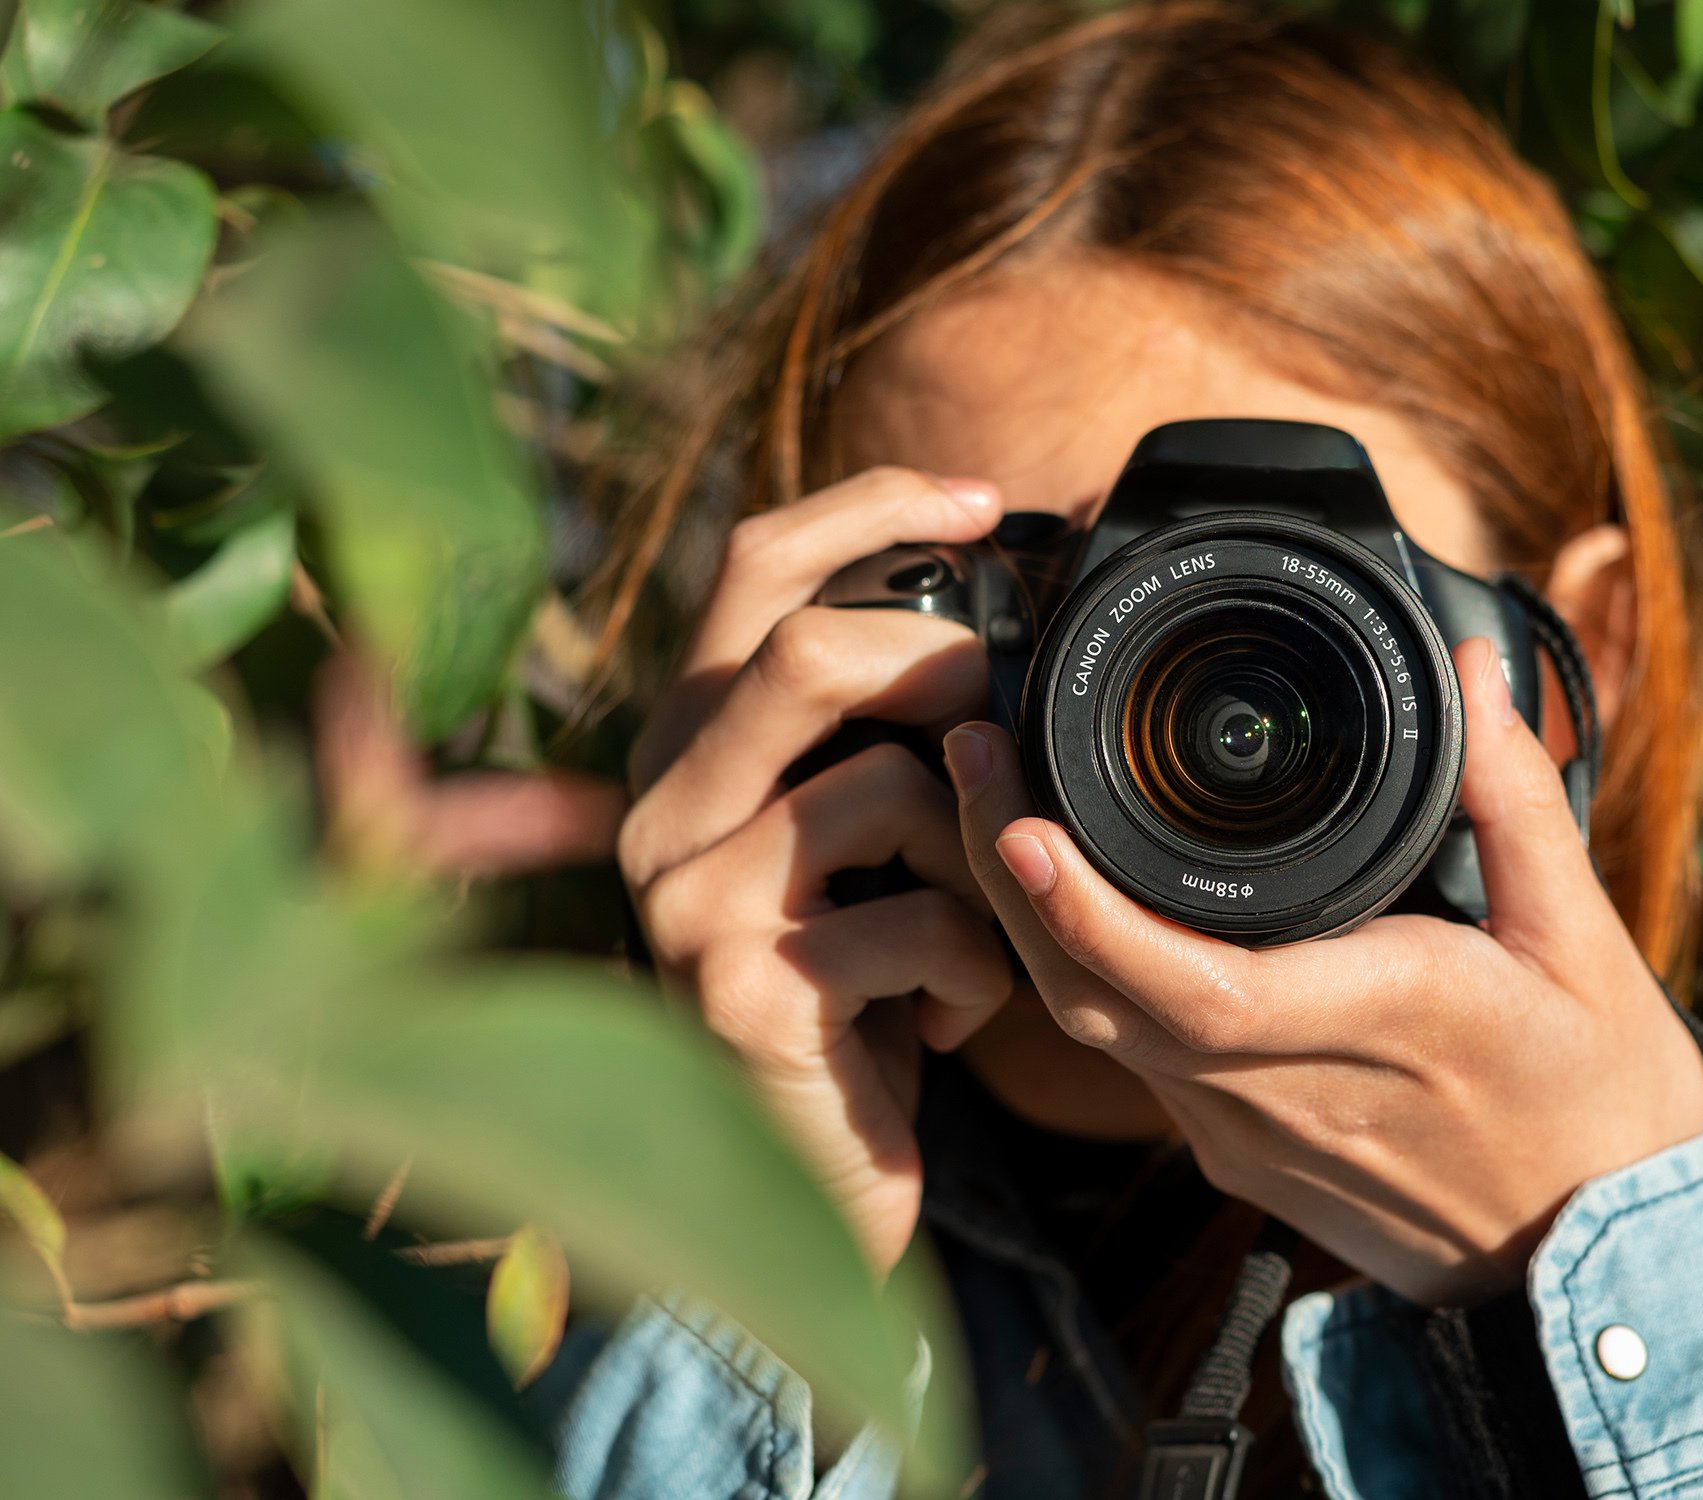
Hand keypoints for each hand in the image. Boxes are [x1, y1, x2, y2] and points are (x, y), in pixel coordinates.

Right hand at [619, 467, 1017, 1276]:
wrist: (811, 1175)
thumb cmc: (856, 988)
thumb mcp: (860, 841)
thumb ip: (883, 732)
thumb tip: (1005, 606)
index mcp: (692, 745)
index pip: (754, 567)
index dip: (869, 505)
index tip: (987, 501)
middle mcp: (659, 807)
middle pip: (808, 655)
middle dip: (944, 674)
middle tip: (1006, 732)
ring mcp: (684, 900)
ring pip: (885, 789)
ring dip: (977, 859)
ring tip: (974, 930)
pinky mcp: (737, 990)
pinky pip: (918, 922)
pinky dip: (977, 969)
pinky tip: (951, 1016)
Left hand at [941, 636, 1702, 1305]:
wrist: (1594, 1265)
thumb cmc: (1601, 1105)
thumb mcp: (1586, 942)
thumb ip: (1518, 798)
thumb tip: (1476, 673)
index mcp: (1382, 1022)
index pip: (1194, 984)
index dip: (1086, 911)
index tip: (1018, 823)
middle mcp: (1286, 1091)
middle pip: (1097, 1000)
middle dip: (1010, 877)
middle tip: (971, 753)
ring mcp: (1249, 1134)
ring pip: (1099, 1030)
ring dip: (1032, 921)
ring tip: (998, 801)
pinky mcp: (1238, 1154)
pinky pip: (1132, 1058)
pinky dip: (1085, 971)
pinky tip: (1070, 898)